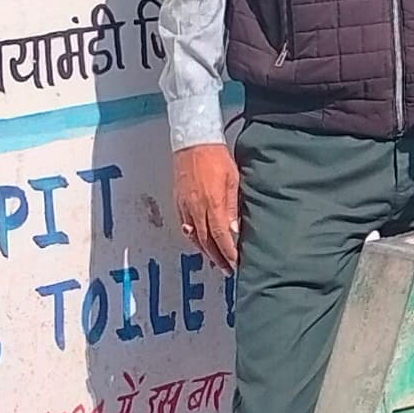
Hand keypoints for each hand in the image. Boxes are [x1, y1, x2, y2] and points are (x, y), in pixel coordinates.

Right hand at [174, 142, 241, 270]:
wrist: (193, 142)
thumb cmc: (216, 157)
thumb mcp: (232, 180)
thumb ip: (232, 206)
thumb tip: (234, 230)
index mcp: (212, 204)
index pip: (220, 236)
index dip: (227, 253)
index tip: (235, 264)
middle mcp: (196, 209)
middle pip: (206, 242)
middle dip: (217, 258)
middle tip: (227, 270)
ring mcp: (185, 206)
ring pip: (195, 236)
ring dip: (205, 251)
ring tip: (216, 261)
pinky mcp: (179, 202)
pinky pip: (186, 226)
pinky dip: (194, 238)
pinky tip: (200, 243)